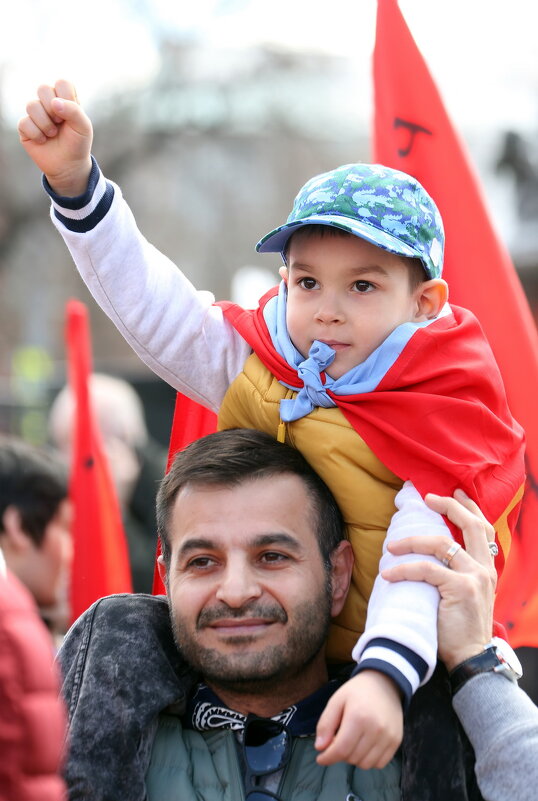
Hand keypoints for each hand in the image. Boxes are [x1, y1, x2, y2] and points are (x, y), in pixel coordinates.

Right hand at [18, 80, 92, 195]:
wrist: (69, 166)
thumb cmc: (78, 144)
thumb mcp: (83, 127)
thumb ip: (74, 110)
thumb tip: (54, 103)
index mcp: (65, 99)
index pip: (61, 82)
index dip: (66, 97)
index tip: (72, 113)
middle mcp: (48, 103)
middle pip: (43, 88)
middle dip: (53, 108)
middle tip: (60, 122)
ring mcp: (36, 114)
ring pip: (31, 105)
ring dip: (46, 123)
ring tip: (53, 134)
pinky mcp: (25, 127)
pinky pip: (24, 123)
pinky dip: (37, 134)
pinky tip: (44, 140)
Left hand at [314, 670, 402, 768]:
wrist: (384, 682)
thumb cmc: (357, 691)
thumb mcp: (336, 701)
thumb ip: (326, 724)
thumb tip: (320, 747)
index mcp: (358, 717)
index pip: (341, 749)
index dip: (328, 758)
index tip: (320, 758)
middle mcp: (376, 729)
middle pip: (352, 758)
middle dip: (340, 754)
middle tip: (337, 742)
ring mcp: (388, 736)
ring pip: (365, 764)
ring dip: (354, 759)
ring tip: (351, 743)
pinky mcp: (396, 741)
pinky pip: (380, 763)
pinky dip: (369, 760)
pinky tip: (364, 747)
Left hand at [381, 489, 496, 670]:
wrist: (470, 659)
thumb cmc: (460, 630)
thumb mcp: (465, 595)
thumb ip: (456, 573)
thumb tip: (431, 556)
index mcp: (487, 569)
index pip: (483, 529)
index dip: (469, 508)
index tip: (454, 492)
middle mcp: (484, 569)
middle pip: (471, 525)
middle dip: (449, 506)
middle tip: (428, 497)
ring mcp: (475, 578)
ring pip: (442, 543)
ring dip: (412, 541)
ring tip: (391, 546)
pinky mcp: (460, 589)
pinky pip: (427, 569)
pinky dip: (404, 568)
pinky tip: (389, 573)